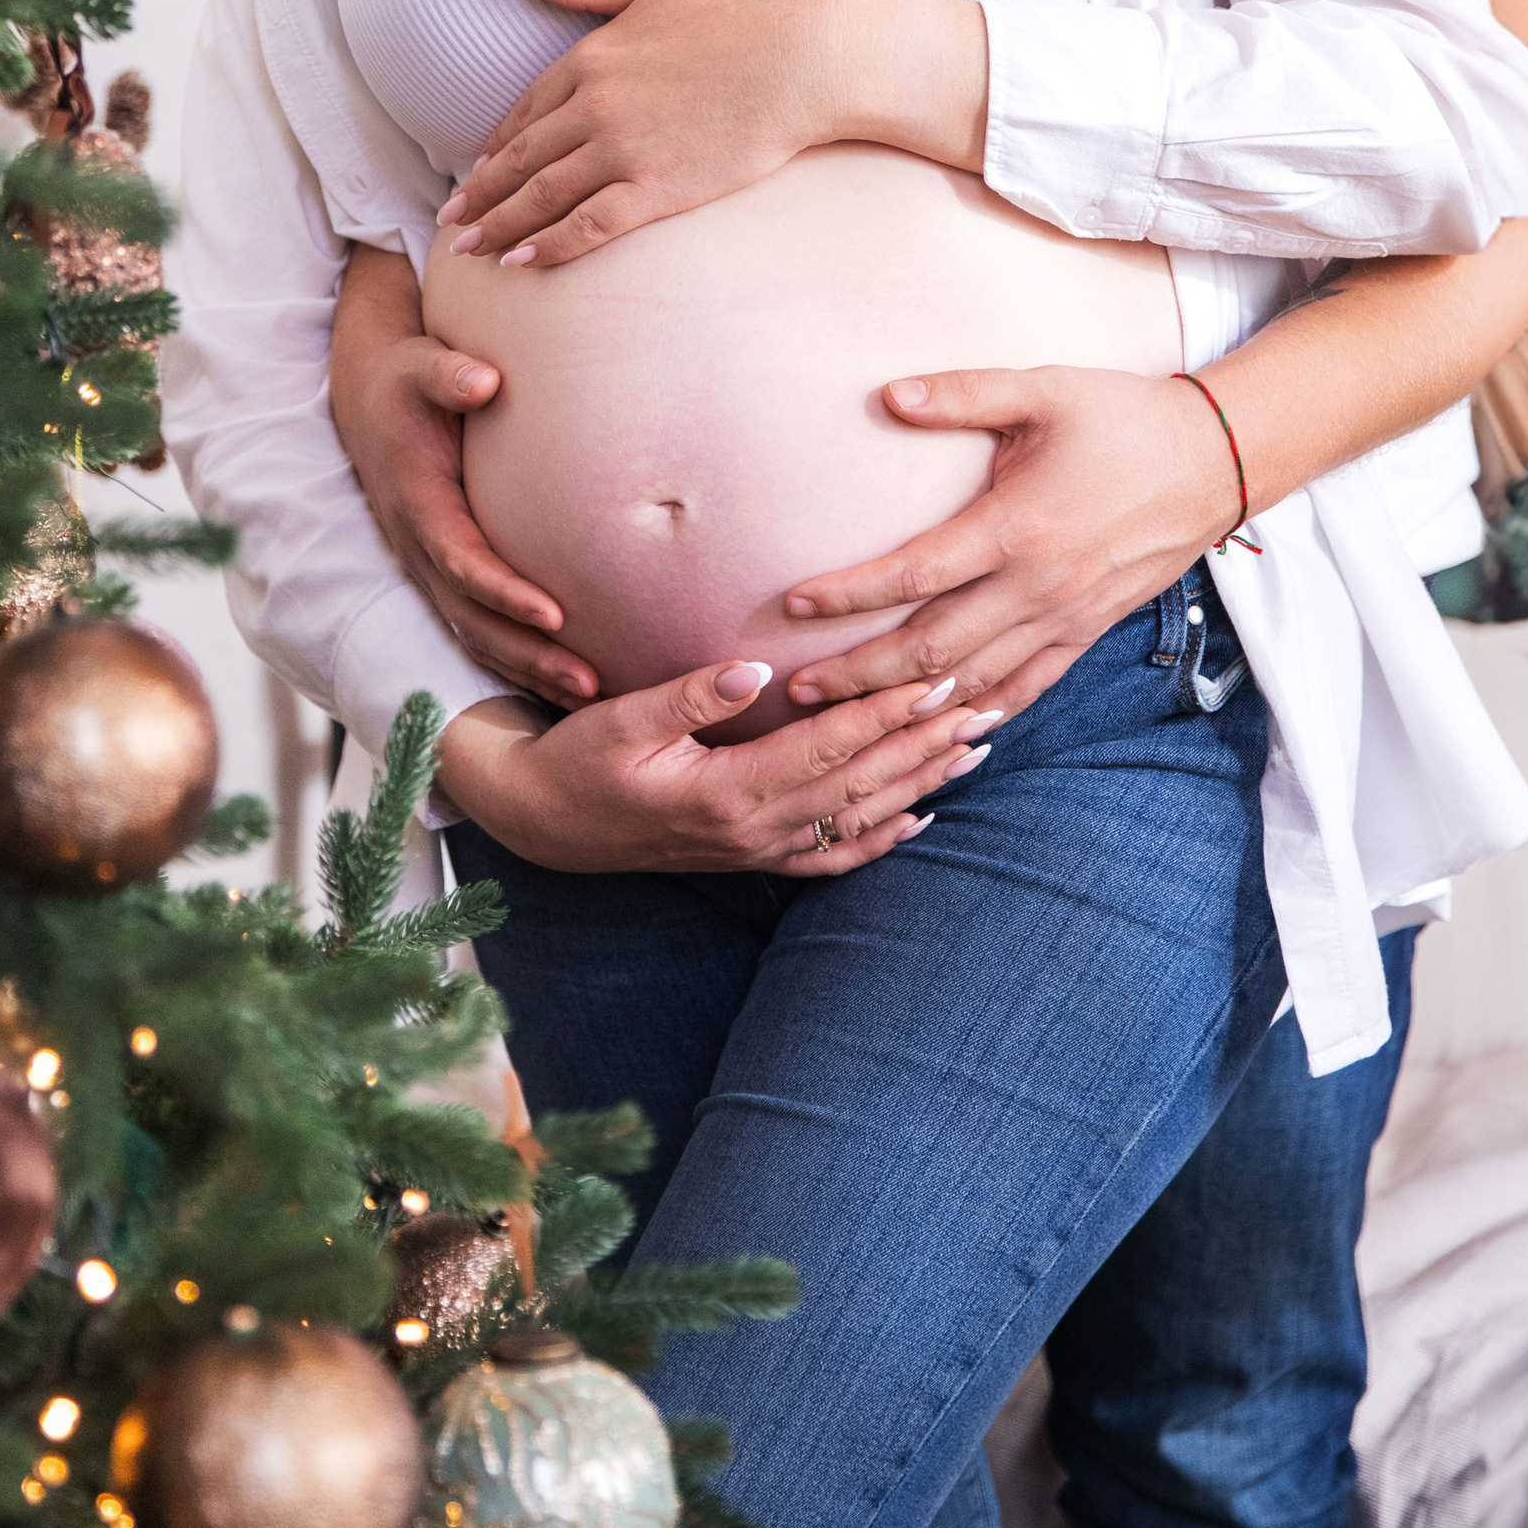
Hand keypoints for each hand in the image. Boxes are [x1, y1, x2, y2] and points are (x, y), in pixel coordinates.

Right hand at [328, 241, 594, 706]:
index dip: (504, 591)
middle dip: (528, 653)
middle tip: (589, 681)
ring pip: (474, 634)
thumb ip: (448, 372)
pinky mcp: (440, 573)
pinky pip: (477, 628)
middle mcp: (417, 546)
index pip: (461, 559)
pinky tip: (563, 679)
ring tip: (589, 693)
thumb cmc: (406, 378)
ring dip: (527, 669)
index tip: (556, 614)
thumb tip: (483, 380)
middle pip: (471, 617)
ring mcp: (425, 566)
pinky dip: (517, 659)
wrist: (366, 395)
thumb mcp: (420, 364)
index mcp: (417, 502)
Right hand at [434, 660, 992, 877]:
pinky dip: (881, 839)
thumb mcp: (621, 719)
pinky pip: (831, 856)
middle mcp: (754, 831)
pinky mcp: (752, 857)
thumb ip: (689, 695)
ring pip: (858, 820)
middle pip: (860, 785)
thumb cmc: (579, 760)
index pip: (826, 748)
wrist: (545, 823)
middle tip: (982, 707)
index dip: (883, 714)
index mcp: (727, 793)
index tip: (933, 680)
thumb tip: (754, 670)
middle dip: (923, 745)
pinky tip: (919, 818)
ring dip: (919, 783)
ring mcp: (757, 850)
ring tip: (973, 750)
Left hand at [436, 0, 985, 270]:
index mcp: (592, 56)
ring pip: (543, 198)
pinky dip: (549, 247)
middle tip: (453, 221)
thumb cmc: (748, 10)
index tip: (476, 168)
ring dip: (502, 227)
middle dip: (482, 194)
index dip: (497, 144)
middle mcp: (595, 106)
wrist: (813, 56)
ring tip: (473, 250)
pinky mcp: (658, 190)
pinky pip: (588, 227)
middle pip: (521, 159)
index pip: (526, 110)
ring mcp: (624, 151)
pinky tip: (525, 264)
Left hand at [778, 365, 1239, 717]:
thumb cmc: (1121, 417)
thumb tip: (886, 395)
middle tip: (799, 691)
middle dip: (860, 676)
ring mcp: (1064, 617)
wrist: (1215, 459)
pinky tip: (946, 733)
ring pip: (974, 681)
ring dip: (909, 706)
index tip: (794, 607)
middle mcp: (1036, 586)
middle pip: (931, 650)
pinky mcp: (1089, 630)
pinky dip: (984, 714)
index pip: (911, 576)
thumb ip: (961, 394)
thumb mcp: (1041, 388)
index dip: (848, 595)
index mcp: (1014, 528)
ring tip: (850, 723)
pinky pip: (1029, 688)